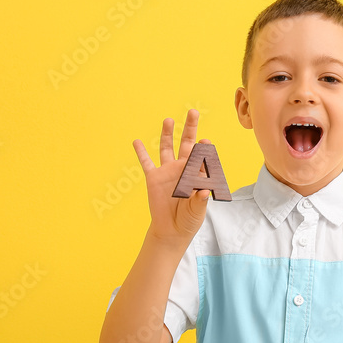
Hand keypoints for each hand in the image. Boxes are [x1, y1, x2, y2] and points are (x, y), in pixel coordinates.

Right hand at [133, 109, 210, 243]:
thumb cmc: (189, 219)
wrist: (172, 230)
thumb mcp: (196, 211)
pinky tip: (137, 141)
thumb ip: (199, 201)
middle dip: (190, 128)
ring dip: (167, 134)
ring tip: (169, 120)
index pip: (202, 156)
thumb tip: (204, 192)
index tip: (206, 142)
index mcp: (197, 174)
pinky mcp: (153, 178)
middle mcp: (183, 168)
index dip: (205, 148)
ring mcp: (168, 171)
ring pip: (167, 147)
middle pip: (187, 143)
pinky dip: (141, 152)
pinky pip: (146, 163)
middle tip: (193, 112)